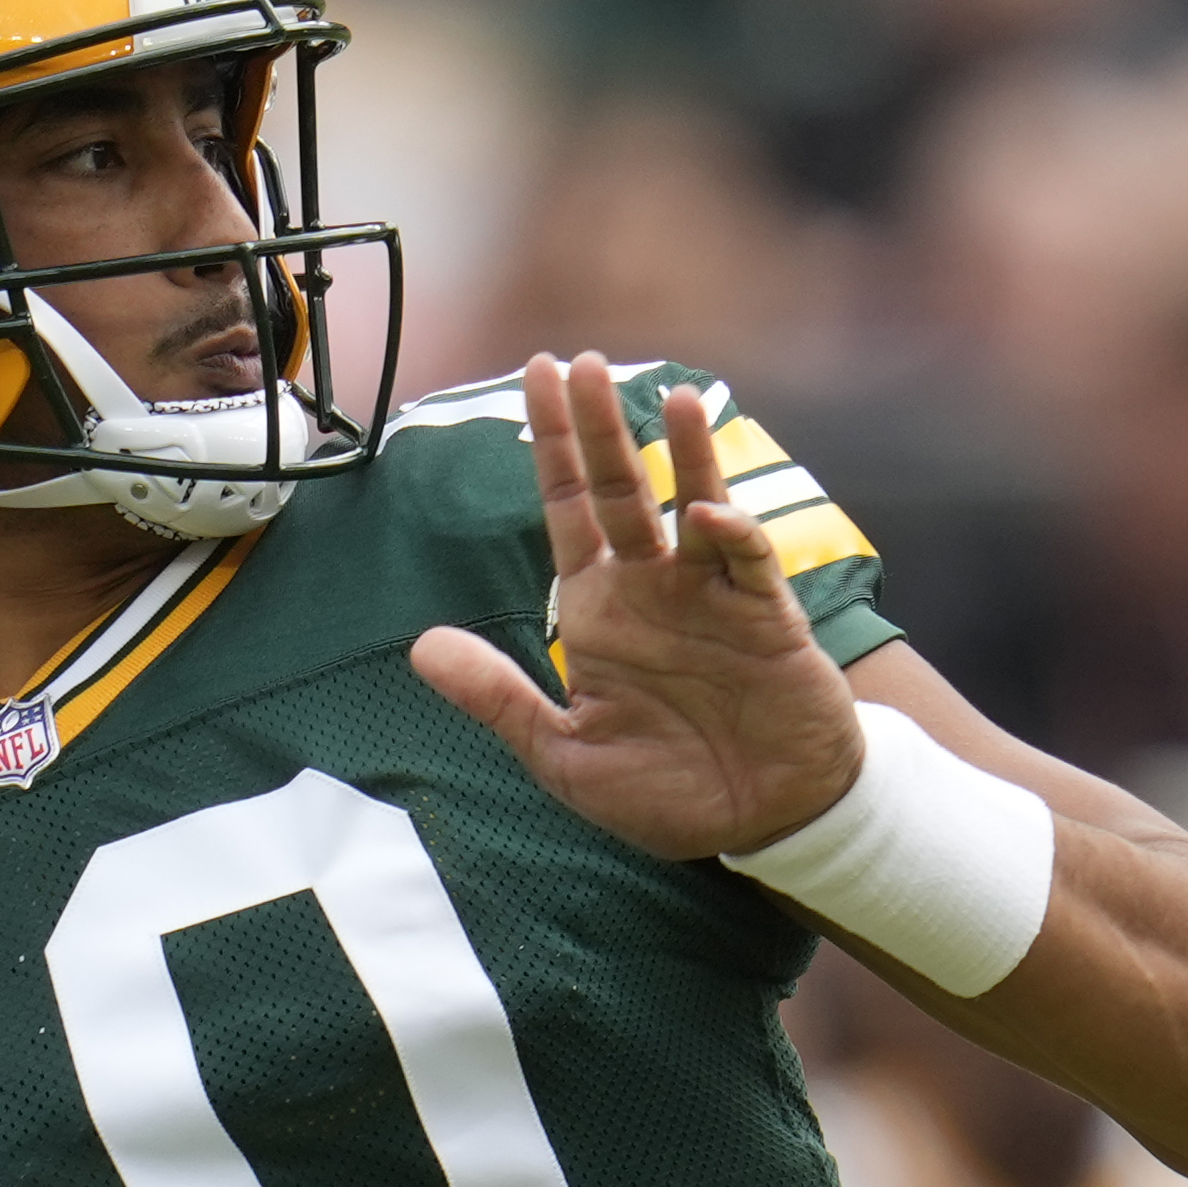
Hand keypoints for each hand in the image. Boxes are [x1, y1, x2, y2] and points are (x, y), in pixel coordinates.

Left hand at [407, 354, 865, 858]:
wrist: (762, 823)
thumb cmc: (666, 792)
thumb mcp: (564, 754)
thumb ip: (497, 697)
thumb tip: (421, 647)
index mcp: (597, 609)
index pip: (567, 506)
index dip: (552, 443)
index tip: (537, 375)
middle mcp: (652, 587)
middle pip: (621, 487)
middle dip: (599, 426)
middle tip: (581, 363)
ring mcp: (711, 596)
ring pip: (693, 502)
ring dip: (684, 451)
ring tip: (672, 396)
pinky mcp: (766, 618)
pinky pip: (747, 561)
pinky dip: (731, 533)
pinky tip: (707, 513)